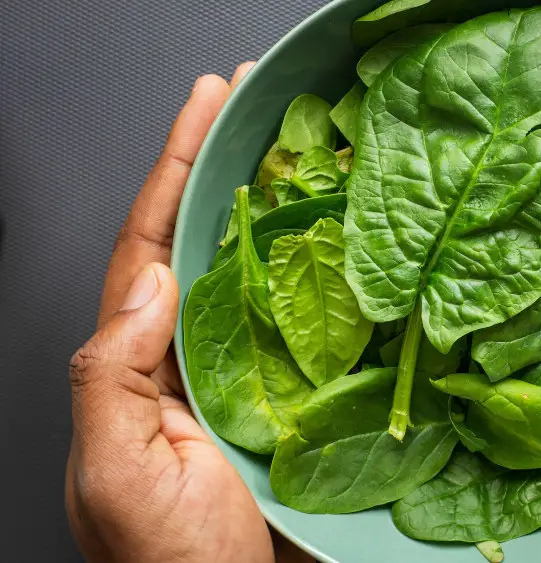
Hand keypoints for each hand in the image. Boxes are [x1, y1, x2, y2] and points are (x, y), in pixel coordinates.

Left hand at [65, 63, 311, 562]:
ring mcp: (245, 376)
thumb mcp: (115, 473)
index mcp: (138, 366)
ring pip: (259, 277)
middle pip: (204, 243)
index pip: (149, 247)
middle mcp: (189, 358)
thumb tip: (150, 282)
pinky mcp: (294, 399)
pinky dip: (322, 277)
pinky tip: (343, 244)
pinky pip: (307, 326)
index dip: (174, 171)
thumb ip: (112, 378)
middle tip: (256, 104)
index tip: (207, 107)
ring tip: (302, 151)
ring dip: (277, 211)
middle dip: (221, 169)